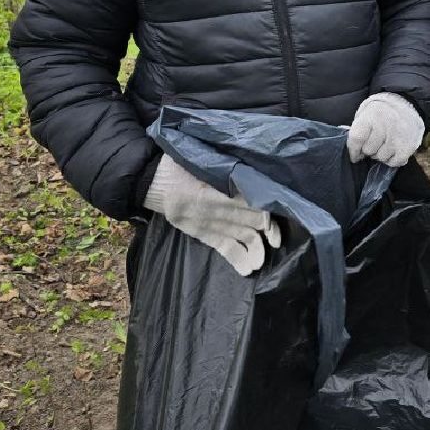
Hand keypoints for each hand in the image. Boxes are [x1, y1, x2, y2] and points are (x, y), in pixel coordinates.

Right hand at [144, 157, 280, 275]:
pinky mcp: (201, 234)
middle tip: (277, 238)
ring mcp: (206, 225)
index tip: (276, 211)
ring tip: (262, 260)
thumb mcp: (200, 160)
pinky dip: (236, 259)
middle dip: (267, 230)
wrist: (152, 180)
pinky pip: (223, 248)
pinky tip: (247, 270)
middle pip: (247, 222)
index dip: (264, 209)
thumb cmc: (179, 162)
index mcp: (210, 191)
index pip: (246, 202)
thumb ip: (224, 168)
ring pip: (239, 238)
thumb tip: (252, 174)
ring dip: (255, 250)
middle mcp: (210, 212)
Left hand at [345, 92, 424, 166]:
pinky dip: (392, 159)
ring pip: (381, 157)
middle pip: (368, 150)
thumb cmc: (381, 112)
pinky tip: (393, 149)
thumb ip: (358, 132)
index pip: (357, 138)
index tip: (355, 155)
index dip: (354, 149)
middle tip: (375, 142)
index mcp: (372, 114)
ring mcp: (398, 136)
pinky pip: (394, 162)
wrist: (407, 103)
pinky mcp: (408, 147)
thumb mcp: (366, 113)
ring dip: (381, 154)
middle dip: (369, 149)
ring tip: (385, 143)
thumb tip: (356, 155)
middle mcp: (386, 124)